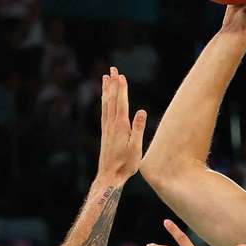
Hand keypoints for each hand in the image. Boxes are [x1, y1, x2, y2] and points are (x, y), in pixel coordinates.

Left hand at [98, 67, 146, 183]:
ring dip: (106, 90)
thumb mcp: (136, 148)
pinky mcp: (105, 132)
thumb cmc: (125, 164)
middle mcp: (112, 124)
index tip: (120, 75)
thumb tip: (141, 111)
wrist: (109, 176)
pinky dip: (104, 101)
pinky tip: (104, 97)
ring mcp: (107, 128)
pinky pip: (104, 111)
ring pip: (106, 104)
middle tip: (112, 69)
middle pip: (112, 99)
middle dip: (113, 84)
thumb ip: (138, 129)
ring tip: (106, 77)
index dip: (121, 89)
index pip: (121, 103)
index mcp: (121, 127)